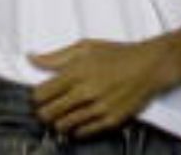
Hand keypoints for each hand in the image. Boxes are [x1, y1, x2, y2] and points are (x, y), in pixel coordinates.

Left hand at [29, 39, 174, 137]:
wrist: (149, 66)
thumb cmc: (118, 54)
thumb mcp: (85, 47)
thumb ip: (56, 57)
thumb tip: (32, 58)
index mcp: (75, 72)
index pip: (40, 94)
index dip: (36, 97)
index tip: (39, 97)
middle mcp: (85, 92)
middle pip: (48, 113)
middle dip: (43, 113)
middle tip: (46, 110)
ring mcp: (98, 108)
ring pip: (63, 125)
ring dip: (58, 122)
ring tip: (61, 116)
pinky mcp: (110, 120)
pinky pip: (83, 132)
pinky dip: (76, 130)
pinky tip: (77, 122)